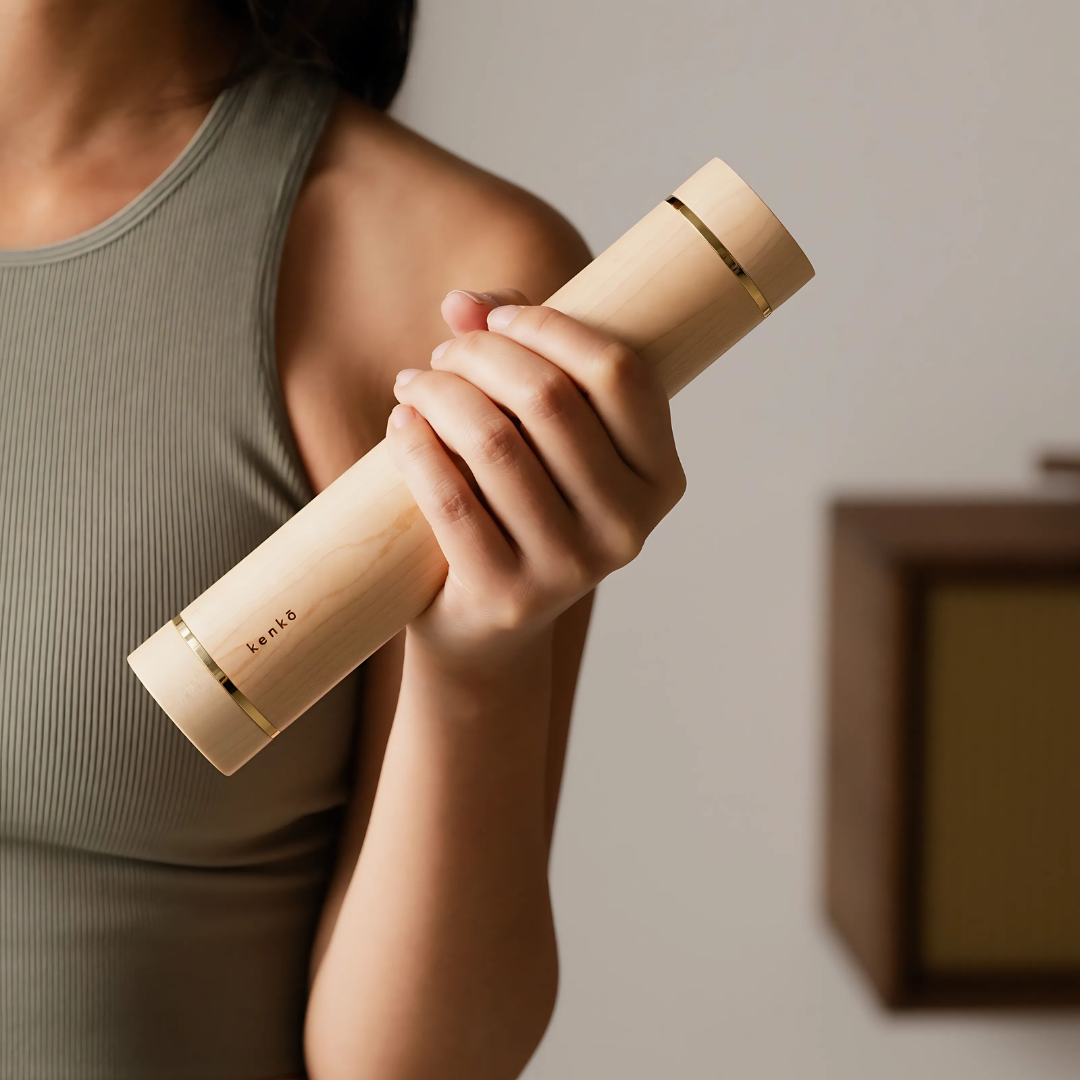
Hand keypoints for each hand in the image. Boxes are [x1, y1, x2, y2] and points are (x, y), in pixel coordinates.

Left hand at [384, 289, 686, 670]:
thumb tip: (463, 303)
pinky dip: (416, 447)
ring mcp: (572, 567)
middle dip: (481, 356)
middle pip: (549, 400)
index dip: (550, 327)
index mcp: (660, 476)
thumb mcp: (547, 436)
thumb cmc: (526, 504)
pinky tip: (402, 422)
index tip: (495, 320)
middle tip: (443, 354)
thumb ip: (523, 355)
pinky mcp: (510, 594)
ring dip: (440, 393)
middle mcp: (629, 525)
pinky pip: (451, 500)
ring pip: (494, 444)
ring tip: (414, 383)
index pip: (619, 374)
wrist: (492, 622)